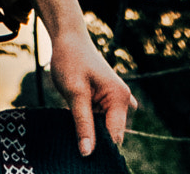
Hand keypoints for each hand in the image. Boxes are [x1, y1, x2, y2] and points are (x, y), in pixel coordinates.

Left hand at [47, 25, 136, 155]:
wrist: (67, 37)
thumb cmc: (71, 59)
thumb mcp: (74, 93)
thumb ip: (83, 123)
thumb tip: (88, 153)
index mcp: (120, 98)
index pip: (113, 136)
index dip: (98, 145)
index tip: (81, 146)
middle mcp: (122, 100)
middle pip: (108, 133)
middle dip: (92, 135)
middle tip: (73, 125)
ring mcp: (115, 99)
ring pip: (102, 126)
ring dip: (88, 126)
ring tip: (74, 112)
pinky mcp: (106, 98)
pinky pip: (99, 117)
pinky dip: (88, 119)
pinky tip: (78, 110)